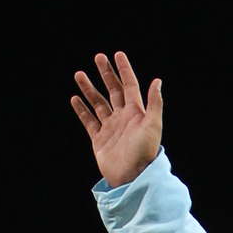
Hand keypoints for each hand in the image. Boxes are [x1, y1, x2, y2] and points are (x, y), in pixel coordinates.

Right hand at [70, 50, 162, 187]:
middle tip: (98, 57)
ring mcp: (110, 129)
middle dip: (106, 74)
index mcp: (136, 113)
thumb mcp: (153, 126)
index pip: (129, 85)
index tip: (117, 54)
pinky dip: (81, 110)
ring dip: (89, 89)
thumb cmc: (145, 153)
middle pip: (113, 90)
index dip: (124, 70)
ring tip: (79, 74)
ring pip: (98, 103)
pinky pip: (89, 121)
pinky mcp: (100, 140)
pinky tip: (75, 99)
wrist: (132, 178)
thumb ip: (155, 103)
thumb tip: (157, 81)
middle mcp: (123, 118)